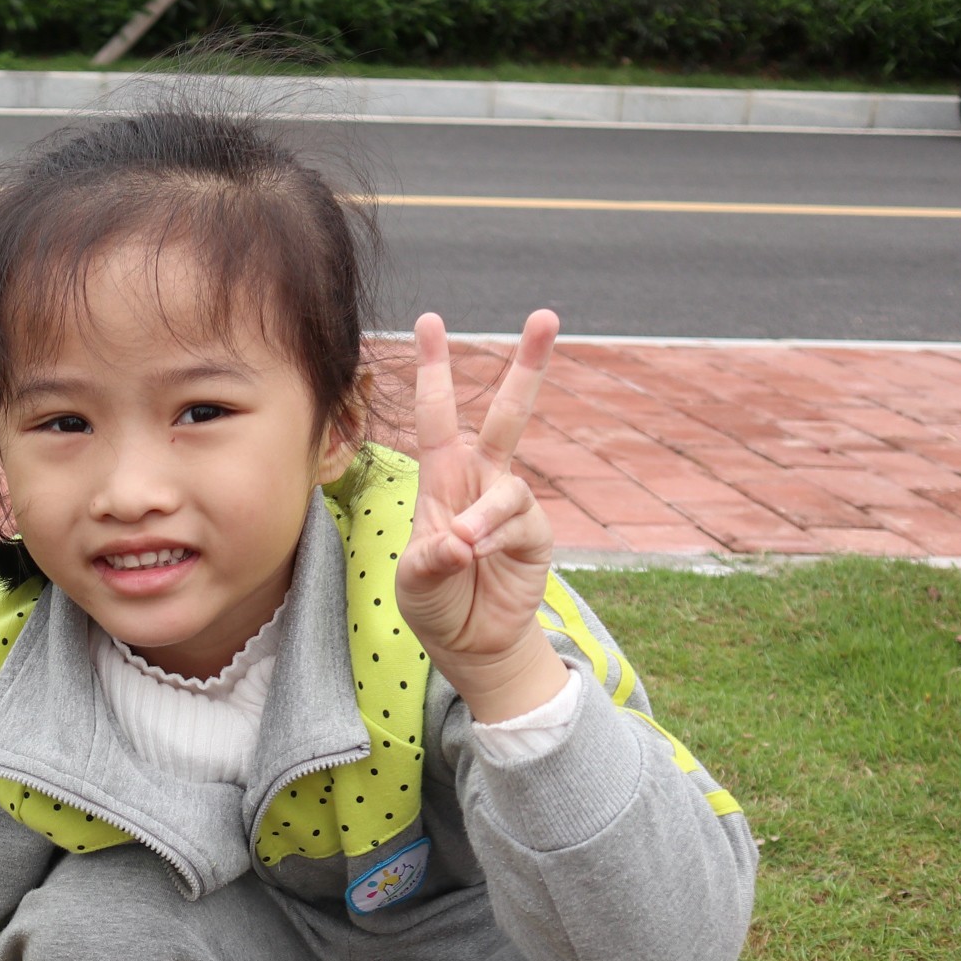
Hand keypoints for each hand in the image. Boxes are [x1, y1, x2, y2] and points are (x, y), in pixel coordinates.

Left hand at [395, 309, 567, 724]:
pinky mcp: (535, 533)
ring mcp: (512, 506)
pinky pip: (519, 522)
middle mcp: (481, 483)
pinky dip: (496, 537)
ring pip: (508, 486)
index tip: (429, 319)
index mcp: (443, 479)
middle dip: (528, 366)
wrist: (471, 644)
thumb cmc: (435, 603)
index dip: (434, 369)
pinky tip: (479, 556)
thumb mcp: (414, 581)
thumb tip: (459, 541)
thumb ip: (429, 560)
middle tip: (546, 316)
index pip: (436, 414)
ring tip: (464, 549)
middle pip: (509, 414)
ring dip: (485, 516)